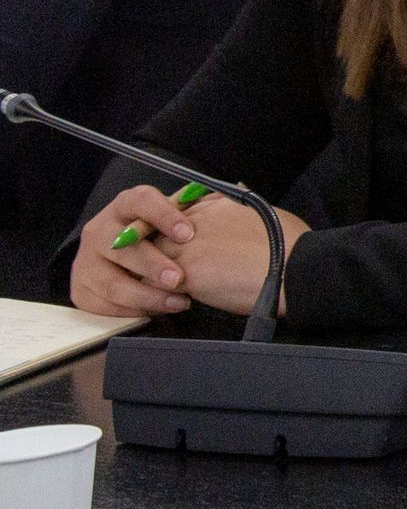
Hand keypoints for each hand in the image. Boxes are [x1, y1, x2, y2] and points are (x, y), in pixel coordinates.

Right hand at [71, 185, 198, 316]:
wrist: (118, 253)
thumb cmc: (156, 234)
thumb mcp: (170, 218)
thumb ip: (190, 211)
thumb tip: (223, 198)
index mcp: (126, 205)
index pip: (141, 201)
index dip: (164, 216)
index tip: (188, 233)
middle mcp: (100, 230)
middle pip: (122, 247)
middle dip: (153, 265)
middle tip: (179, 278)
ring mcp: (87, 260)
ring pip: (112, 282)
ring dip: (147, 295)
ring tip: (178, 301)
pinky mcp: (81, 288)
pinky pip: (103, 304)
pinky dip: (132, 310)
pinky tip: (156, 309)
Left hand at [156, 196, 310, 317]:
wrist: (295, 268)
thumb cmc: (289, 243)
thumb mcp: (264, 209)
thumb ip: (241, 202)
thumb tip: (239, 188)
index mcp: (213, 204)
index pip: (172, 213)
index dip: (168, 231)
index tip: (172, 244)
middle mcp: (195, 221)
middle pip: (154, 235)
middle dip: (153, 253)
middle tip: (159, 271)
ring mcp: (188, 247)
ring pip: (148, 260)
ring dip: (153, 276)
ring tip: (165, 291)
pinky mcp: (187, 273)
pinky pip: (155, 285)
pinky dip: (159, 295)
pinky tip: (173, 302)